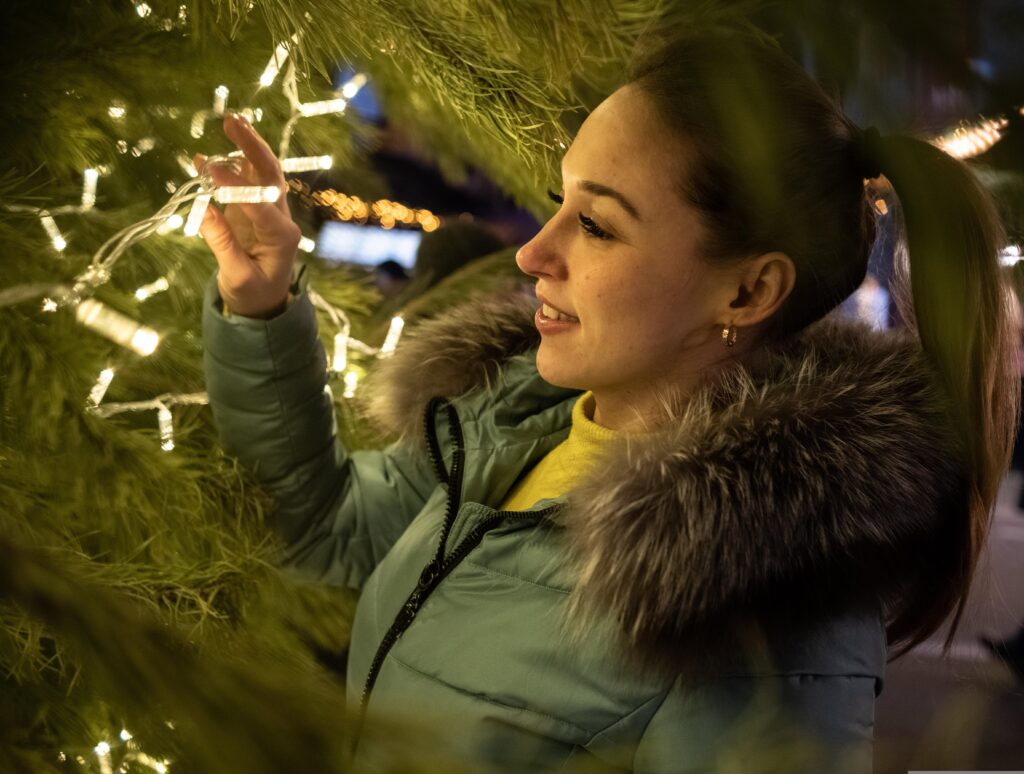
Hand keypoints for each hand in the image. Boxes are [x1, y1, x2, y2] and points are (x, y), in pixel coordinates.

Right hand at [195, 112, 300, 318]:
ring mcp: (269, 212)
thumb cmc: (253, 295)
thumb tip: (203, 211)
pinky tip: (205, 157)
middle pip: (270, 175)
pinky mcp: (254, 211)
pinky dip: (229, 167)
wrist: (263, 305)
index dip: (234, 184)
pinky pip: (245, 184)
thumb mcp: (237, 276)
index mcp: (282, 236)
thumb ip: (222, 243)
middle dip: (253, 146)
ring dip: (247, 147)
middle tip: (233, 121)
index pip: (259, 203)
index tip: (209, 167)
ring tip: (231, 121)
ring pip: (262, 173)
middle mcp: (280, 218)